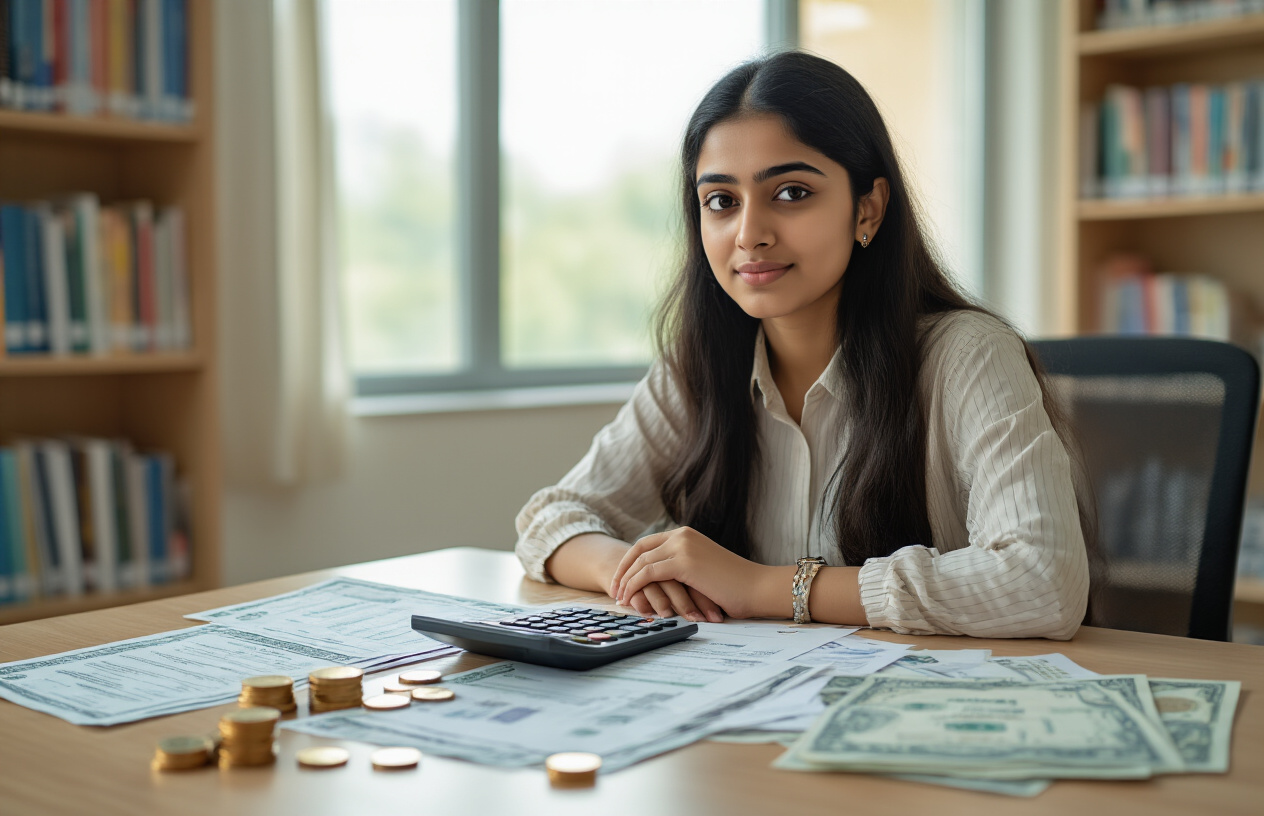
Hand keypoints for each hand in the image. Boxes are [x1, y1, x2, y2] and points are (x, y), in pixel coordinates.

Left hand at [612, 527, 763, 618]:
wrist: (757, 588)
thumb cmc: (735, 587)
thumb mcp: (704, 570)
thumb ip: (683, 569)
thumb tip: (661, 584)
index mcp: (686, 535)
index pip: (647, 543)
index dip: (630, 561)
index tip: (621, 579)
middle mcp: (682, 535)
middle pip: (638, 549)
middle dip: (622, 570)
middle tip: (614, 590)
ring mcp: (682, 547)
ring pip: (640, 562)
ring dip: (626, 581)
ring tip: (619, 599)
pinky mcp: (684, 562)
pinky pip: (648, 573)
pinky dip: (635, 587)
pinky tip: (630, 600)